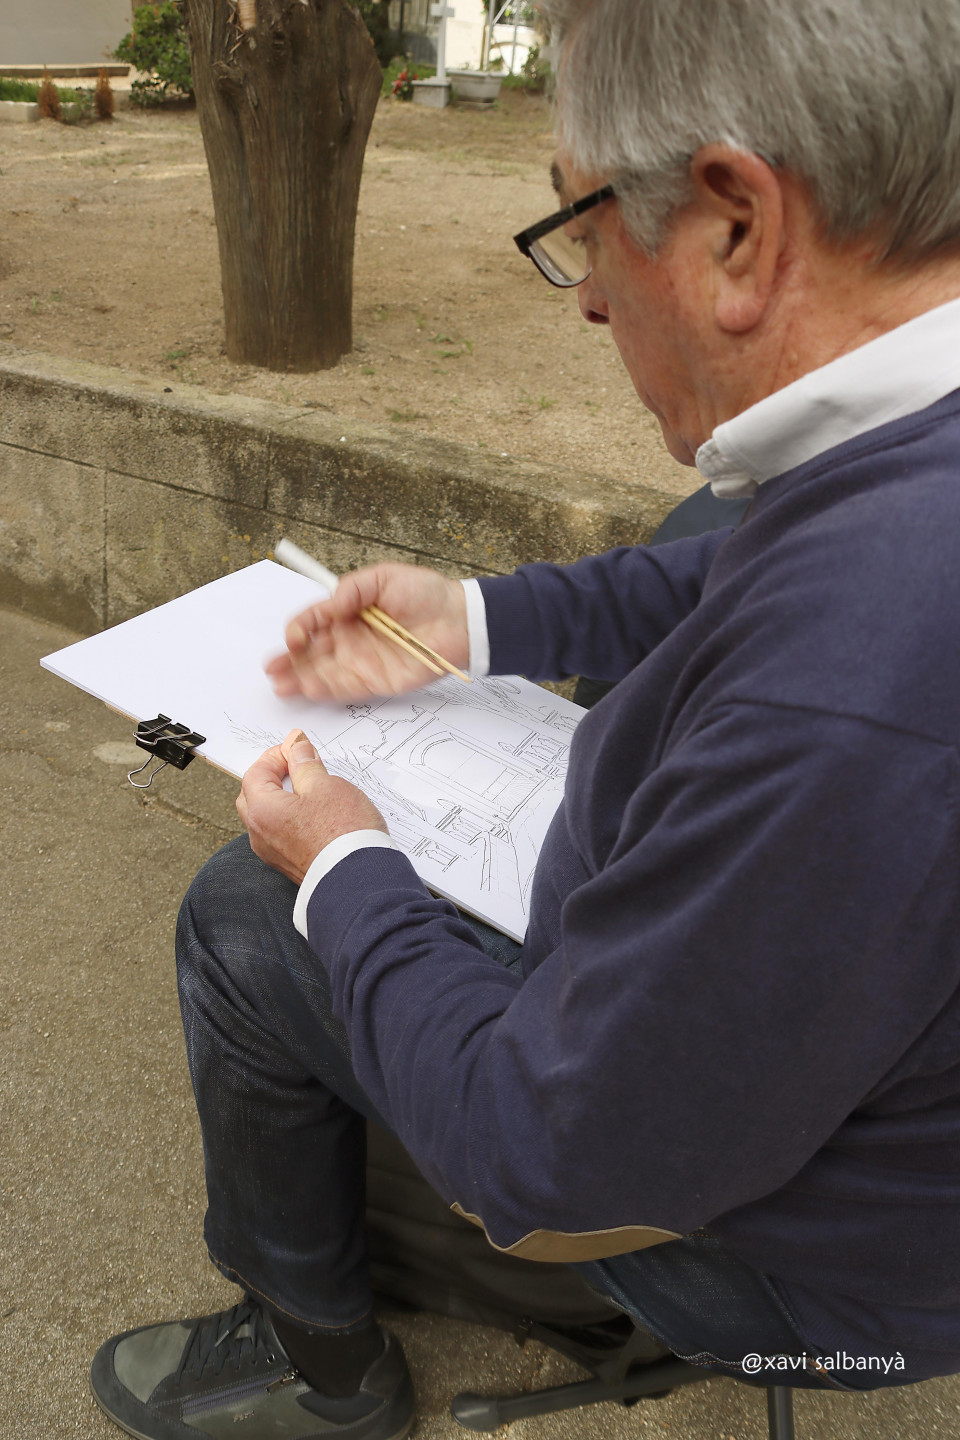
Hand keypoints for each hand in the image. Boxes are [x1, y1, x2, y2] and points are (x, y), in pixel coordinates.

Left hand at [236, 730, 387, 884]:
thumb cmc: (343, 834)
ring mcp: (274, 854)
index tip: (296, 749)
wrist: (360, 880)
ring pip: (268, 817)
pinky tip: (316, 814)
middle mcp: (260, 835)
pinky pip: (281, 835)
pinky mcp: (290, 864)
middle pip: (254, 796)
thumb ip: (305, 764)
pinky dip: (291, 819)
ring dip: (282, 799)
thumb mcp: (325, 786)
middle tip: (298, 766)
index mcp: (263, 811)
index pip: (256, 773)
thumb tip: (296, 747)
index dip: (276, 756)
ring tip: (312, 790)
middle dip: (272, 777)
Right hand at [265, 562, 468, 701]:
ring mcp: (361, 661)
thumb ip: (351, 590)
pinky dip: (326, 689)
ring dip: (300, 679)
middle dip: (290, 660)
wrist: (458, 619)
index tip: (293, 635)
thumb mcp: (382, 578)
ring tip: (280, 683)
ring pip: (323, 672)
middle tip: (272, 667)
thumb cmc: (424, 593)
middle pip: (312, 652)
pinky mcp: (376, 680)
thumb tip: (328, 604)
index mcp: (347, 612)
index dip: (300, 628)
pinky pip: (346, 687)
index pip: (314, 621)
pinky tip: (308, 688)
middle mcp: (350, 638)